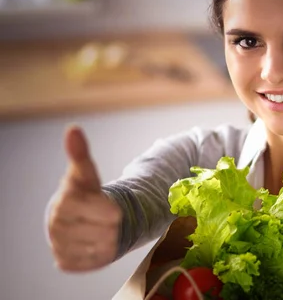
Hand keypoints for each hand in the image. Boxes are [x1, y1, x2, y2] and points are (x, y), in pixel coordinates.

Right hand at [47, 125, 121, 271]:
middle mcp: (57, 225)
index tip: (115, 209)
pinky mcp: (66, 262)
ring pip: (104, 248)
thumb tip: (73, 129)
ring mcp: (59, 245)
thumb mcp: (87, 175)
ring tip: (100, 229)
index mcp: (64, 202)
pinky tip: (95, 243)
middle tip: (106, 218)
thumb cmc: (86, 194)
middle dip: (112, 225)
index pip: (98, 211)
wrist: (78, 220)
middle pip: (106, 232)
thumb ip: (81, 155)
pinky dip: (101, 255)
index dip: (109, 210)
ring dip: (109, 240)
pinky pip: (96, 262)